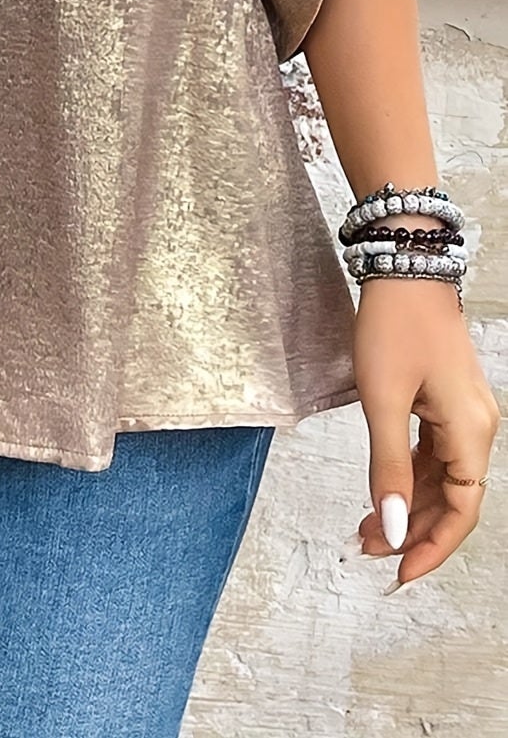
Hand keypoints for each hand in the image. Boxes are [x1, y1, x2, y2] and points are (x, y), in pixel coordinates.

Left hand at [351, 277, 499, 590]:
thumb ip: (387, 467)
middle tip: (368, 549)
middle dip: (413, 529)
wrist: (403, 268)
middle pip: (452, 499)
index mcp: (470, 432)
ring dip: (408, 505)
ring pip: (440, 479)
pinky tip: (383, 491)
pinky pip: (432, 454)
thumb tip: (393, 527)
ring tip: (367, 527)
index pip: (461, 510)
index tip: (400, 574)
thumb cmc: (394, 324)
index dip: (433, 547)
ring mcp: (461, 414)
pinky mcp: (444, 401)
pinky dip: (408, 476)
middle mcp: (475, 427)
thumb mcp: (383, 399)